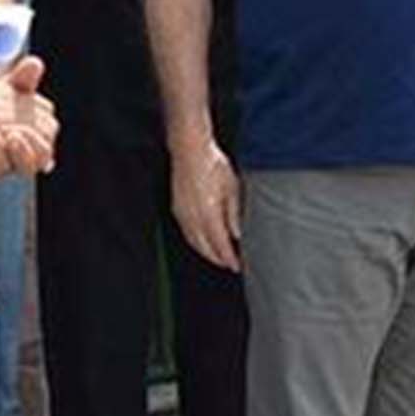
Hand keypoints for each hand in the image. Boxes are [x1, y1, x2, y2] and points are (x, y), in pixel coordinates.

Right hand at [170, 138, 240, 272]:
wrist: (190, 149)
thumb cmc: (212, 164)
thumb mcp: (232, 187)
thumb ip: (234, 214)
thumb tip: (237, 233)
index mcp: (209, 213)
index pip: (220, 245)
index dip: (229, 259)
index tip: (237, 266)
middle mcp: (194, 218)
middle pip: (205, 249)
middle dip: (218, 259)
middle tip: (230, 264)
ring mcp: (183, 214)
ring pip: (194, 243)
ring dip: (206, 253)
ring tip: (218, 257)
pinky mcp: (177, 209)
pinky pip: (186, 233)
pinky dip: (196, 242)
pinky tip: (202, 241)